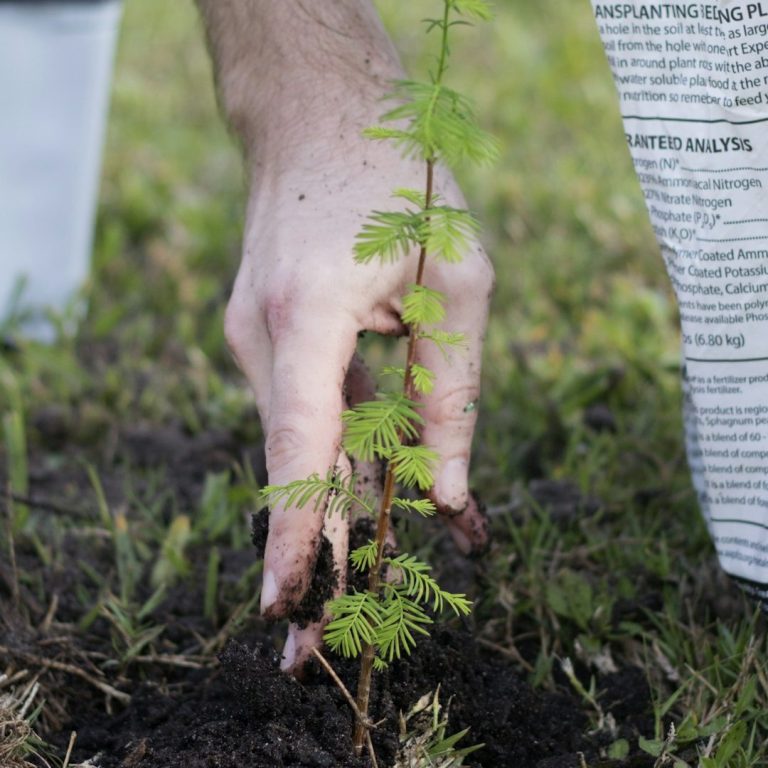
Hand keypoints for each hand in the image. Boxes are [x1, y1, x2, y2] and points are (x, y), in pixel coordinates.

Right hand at [199, 0, 492, 671]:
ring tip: (368, 577)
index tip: (285, 605)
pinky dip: (336, 459)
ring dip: (332, 509)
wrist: (321, 118)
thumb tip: (444, 492)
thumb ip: (452, 390)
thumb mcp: (460, 279)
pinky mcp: (268, 343)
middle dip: (309, 555)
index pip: (297, 445)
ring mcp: (256, 342)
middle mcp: (263, 340)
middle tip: (307, 651)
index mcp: (308, 318)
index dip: (293, 531)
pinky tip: (370, 490)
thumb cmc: (399, 182)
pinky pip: (305, 414)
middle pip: (293, 466)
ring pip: (301, 446)